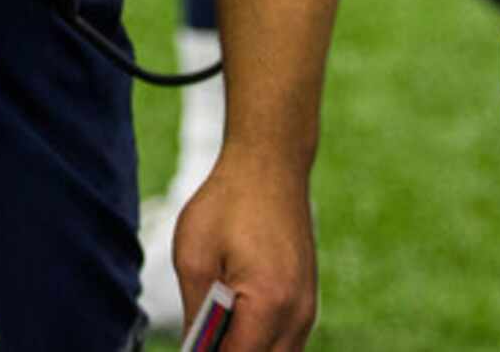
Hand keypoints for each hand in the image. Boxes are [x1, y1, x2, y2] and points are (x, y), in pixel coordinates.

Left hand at [171, 150, 317, 348]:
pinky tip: (233, 323)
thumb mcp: (194, 256)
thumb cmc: (227, 204)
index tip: (192, 346)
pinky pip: (285, 342)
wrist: (271, 165)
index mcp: (269, 304)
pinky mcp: (307, 302)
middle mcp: (298, 315)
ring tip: (214, 328)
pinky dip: (260, 341)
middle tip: (201, 335)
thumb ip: (197, 314)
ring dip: (246, 348)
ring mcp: (308, 310)